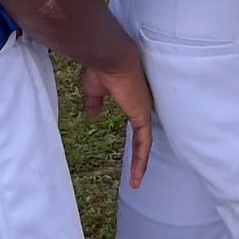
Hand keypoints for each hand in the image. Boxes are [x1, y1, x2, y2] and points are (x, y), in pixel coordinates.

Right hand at [81, 49, 155, 188]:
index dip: (135, 136)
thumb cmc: (102, 69)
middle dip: (141, 152)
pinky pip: (144, 143)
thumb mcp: (94, 90)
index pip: (136, 123)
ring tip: (136, 181)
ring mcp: (143, 111)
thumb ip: (95, 103)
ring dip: (141, 162)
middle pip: (143, 135)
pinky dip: (141, 160)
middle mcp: (141, 106)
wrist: (110, 58)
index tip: (132, 148)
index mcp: (131, 99)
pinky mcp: (142, 116)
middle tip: (138, 169)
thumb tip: (93, 114)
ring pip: (145, 143)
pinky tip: (137, 176)